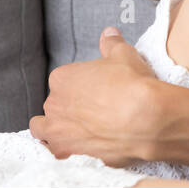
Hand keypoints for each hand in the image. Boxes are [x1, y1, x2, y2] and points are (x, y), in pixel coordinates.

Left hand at [29, 27, 161, 166]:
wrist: (146, 119)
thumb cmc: (133, 84)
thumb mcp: (124, 55)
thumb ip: (112, 44)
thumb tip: (108, 34)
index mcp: (62, 78)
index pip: (64, 79)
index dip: (81, 85)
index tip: (96, 89)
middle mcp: (54, 104)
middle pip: (55, 104)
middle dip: (70, 106)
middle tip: (95, 108)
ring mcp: (58, 131)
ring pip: (42, 129)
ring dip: (54, 129)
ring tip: (76, 130)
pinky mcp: (68, 153)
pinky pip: (56, 152)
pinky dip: (64, 150)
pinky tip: (78, 148)